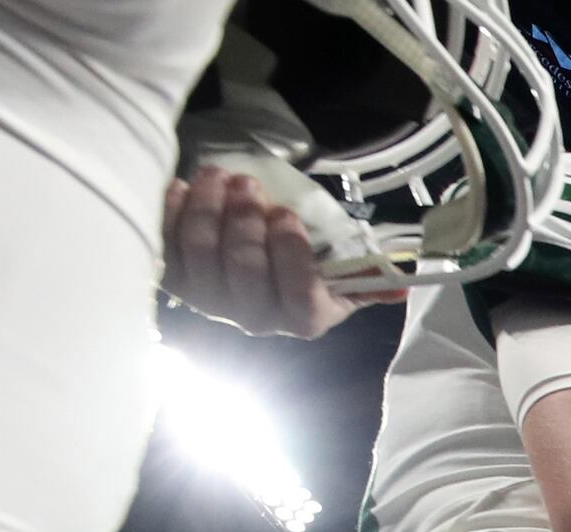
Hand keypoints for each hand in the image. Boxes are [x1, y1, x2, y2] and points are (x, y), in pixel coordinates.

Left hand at [161, 167, 375, 337]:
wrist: (254, 270)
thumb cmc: (303, 262)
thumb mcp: (340, 272)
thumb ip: (366, 275)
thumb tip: (403, 283)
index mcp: (303, 317)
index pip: (297, 295)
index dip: (288, 253)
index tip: (286, 214)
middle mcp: (255, 318)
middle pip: (243, 269)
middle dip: (243, 220)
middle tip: (247, 183)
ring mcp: (211, 300)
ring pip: (202, 252)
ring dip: (207, 207)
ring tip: (218, 175)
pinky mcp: (176, 281)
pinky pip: (167, 246)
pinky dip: (172, 213)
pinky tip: (182, 187)